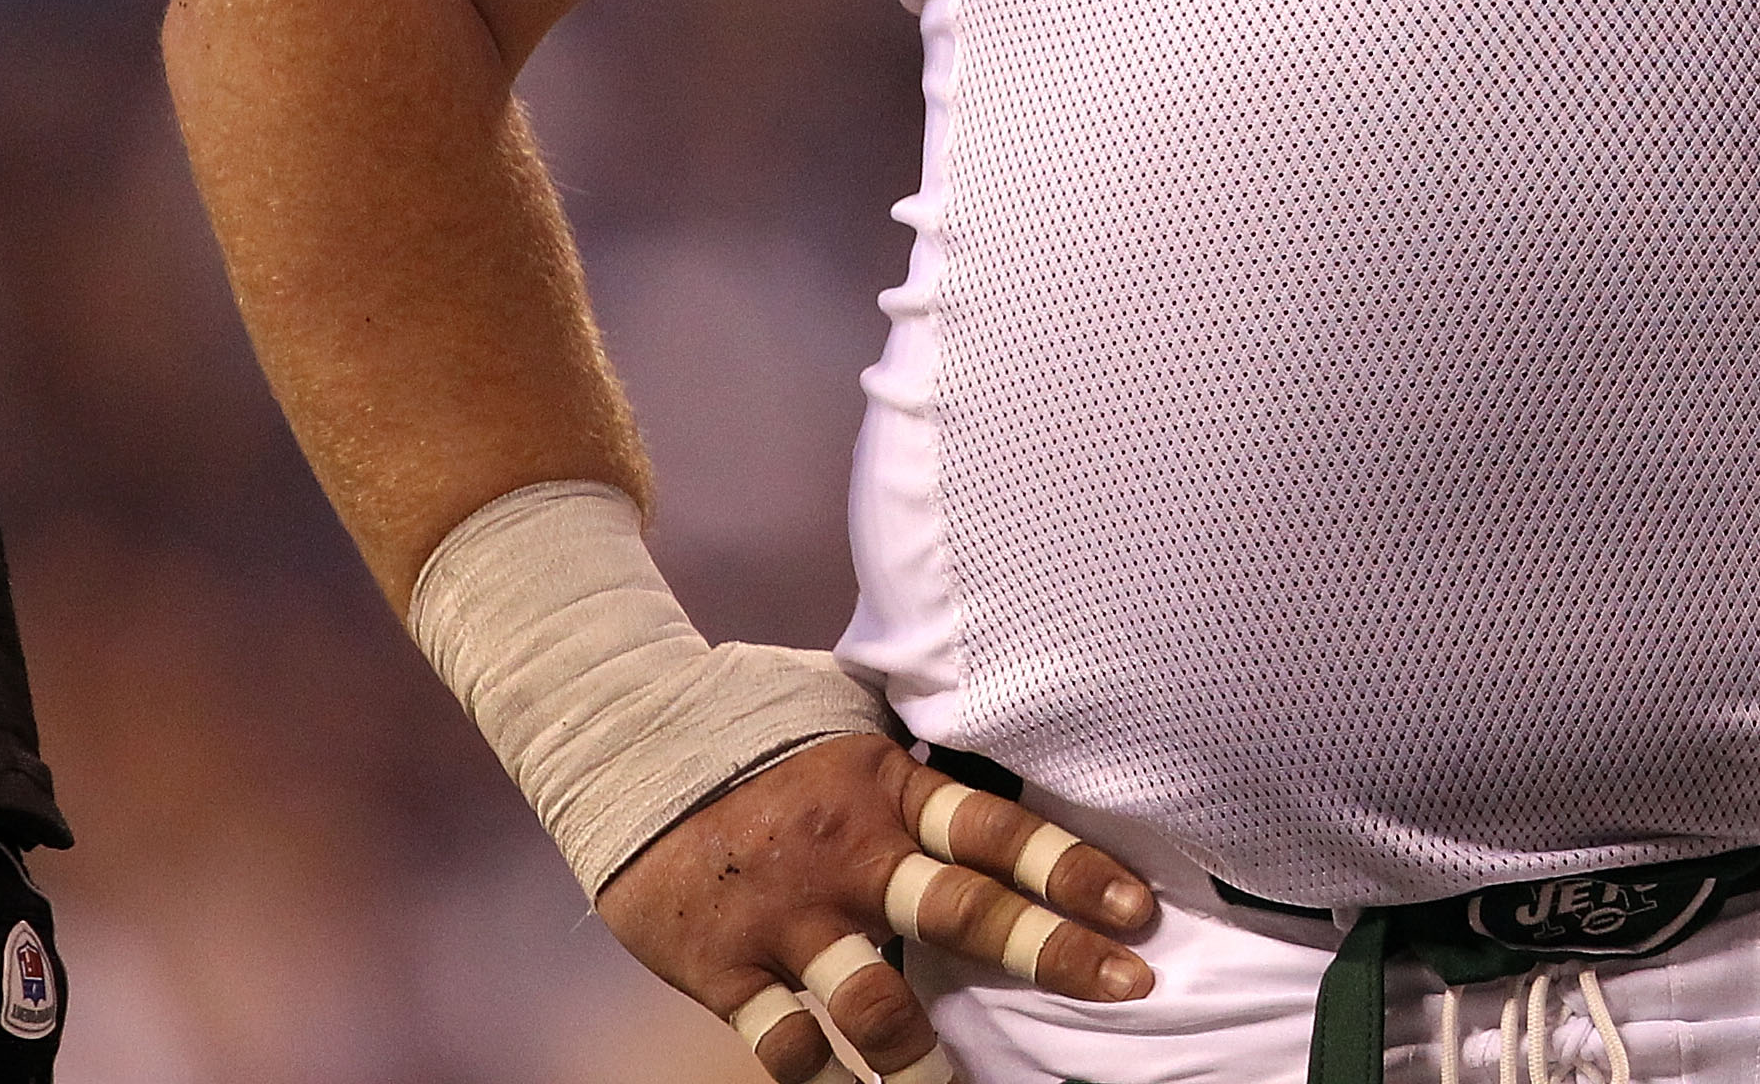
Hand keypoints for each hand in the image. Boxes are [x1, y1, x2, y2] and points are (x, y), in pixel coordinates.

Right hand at [595, 735, 1159, 1083]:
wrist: (621, 735)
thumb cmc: (749, 717)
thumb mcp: (846, 711)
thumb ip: (913, 747)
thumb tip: (996, 719)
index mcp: (884, 786)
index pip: (998, 831)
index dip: (1072, 871)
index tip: (1138, 910)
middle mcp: (846, 854)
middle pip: (963, 912)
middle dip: (1053, 952)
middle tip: (1128, 986)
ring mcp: (785, 916)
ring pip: (874, 1005)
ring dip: (925, 1059)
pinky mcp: (722, 966)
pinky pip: (784, 1043)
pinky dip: (821, 1078)